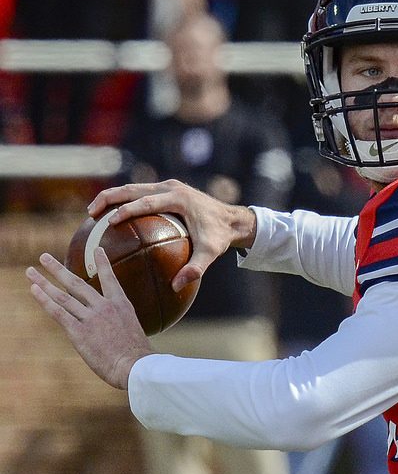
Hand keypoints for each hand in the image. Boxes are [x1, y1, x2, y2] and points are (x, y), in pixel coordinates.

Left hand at [26, 248, 151, 389]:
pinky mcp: (79, 332)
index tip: (97, 249)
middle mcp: (104, 306)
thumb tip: (111, 325)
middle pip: (76, 283)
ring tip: (31, 272)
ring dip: (44, 282)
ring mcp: (90, 318)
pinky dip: (45, 300)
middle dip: (58, 269)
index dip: (102, 263)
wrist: (134, 364)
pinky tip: (34, 290)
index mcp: (121, 304)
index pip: (109, 278)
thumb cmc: (137, 353)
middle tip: (44, 257)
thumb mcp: (133, 329)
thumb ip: (119, 322)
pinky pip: (58, 312)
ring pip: (63, 296)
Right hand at [87, 179, 257, 290]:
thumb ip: (195, 268)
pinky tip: (111, 218)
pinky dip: (124, 202)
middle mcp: (171, 188)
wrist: (231, 219)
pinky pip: (141, 194)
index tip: (109, 222)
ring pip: (133, 188)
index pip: (146, 202)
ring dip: (112, 198)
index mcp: (179, 198)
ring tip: (93, 214)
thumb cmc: (219, 237)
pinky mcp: (167, 190)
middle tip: (90, 214)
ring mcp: (168, 186)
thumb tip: (176, 286)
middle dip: (109, 198)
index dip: (126, 210)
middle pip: (133, 189)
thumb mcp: (210, 253)